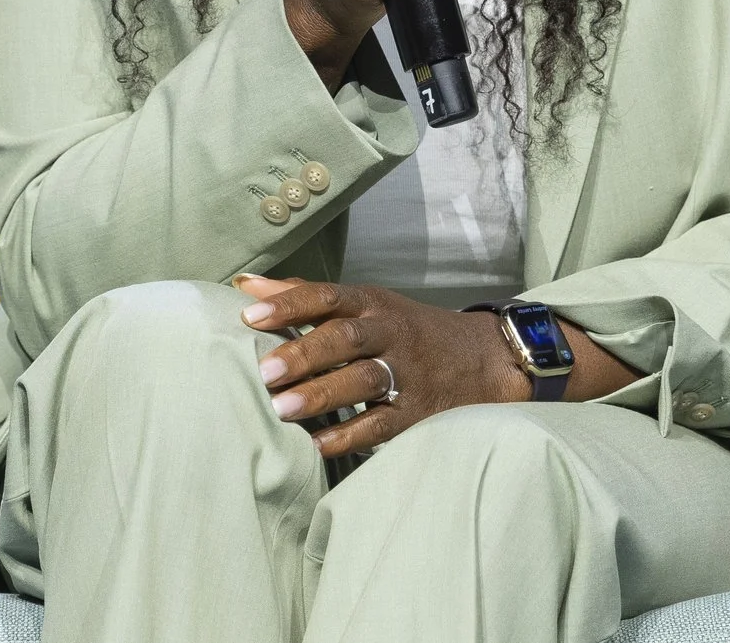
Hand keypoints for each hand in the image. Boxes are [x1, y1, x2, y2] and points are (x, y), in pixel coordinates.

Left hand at [235, 276, 523, 459]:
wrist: (485, 359)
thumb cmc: (406, 328)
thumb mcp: (366, 303)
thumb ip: (306, 296)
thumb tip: (244, 284)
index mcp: (371, 304)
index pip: (327, 296)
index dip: (289, 304)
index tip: (249, 315)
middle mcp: (389, 333)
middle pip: (344, 338)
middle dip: (304, 353)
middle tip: (265, 371)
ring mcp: (407, 373)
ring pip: (363, 380)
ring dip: (321, 394)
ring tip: (281, 409)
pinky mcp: (418, 412)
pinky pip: (382, 424)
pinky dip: (349, 435)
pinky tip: (317, 445)